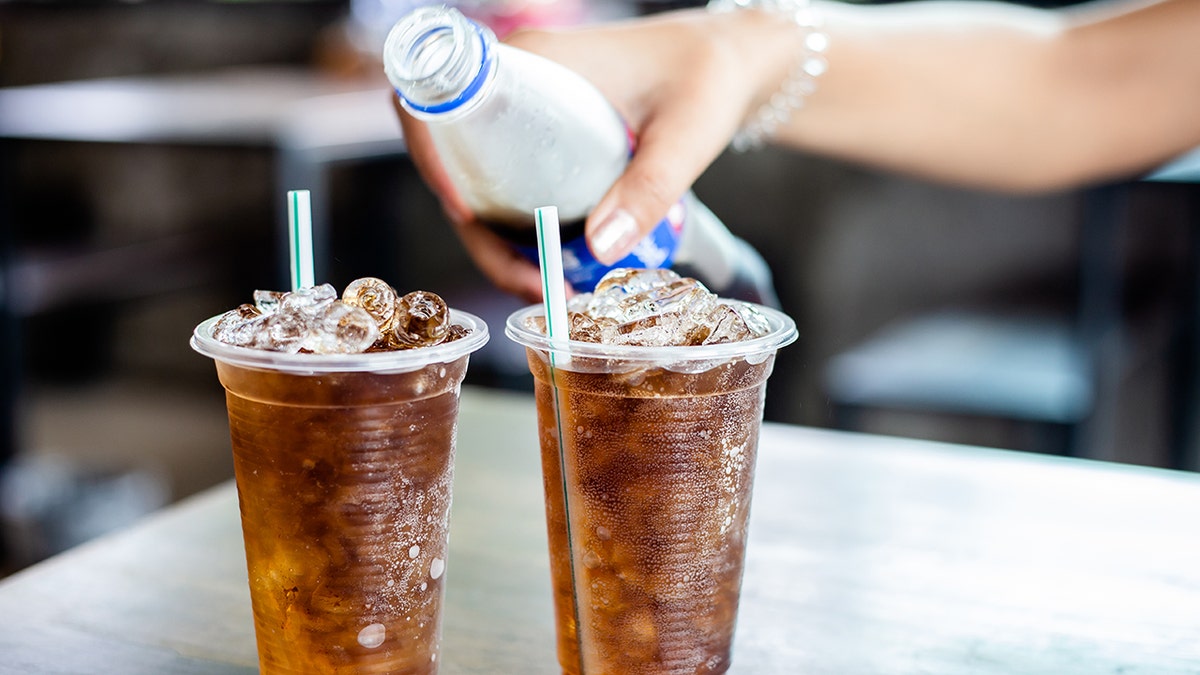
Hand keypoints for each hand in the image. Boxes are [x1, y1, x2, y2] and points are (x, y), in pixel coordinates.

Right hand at [394, 9, 789, 294]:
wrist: (734, 60)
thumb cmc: (710, 78)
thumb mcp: (684, 135)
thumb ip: (648, 187)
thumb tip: (597, 249)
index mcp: (532, 64)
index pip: (441, 104)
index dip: (432, 158)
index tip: (465, 212)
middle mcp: (516, 84)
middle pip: (457, 163)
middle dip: (479, 232)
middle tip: (532, 283)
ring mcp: (528, 113)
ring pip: (482, 184)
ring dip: (499, 240)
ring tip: (548, 287)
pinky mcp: (545, 136)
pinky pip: (511, 186)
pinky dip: (521, 229)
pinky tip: (554, 265)